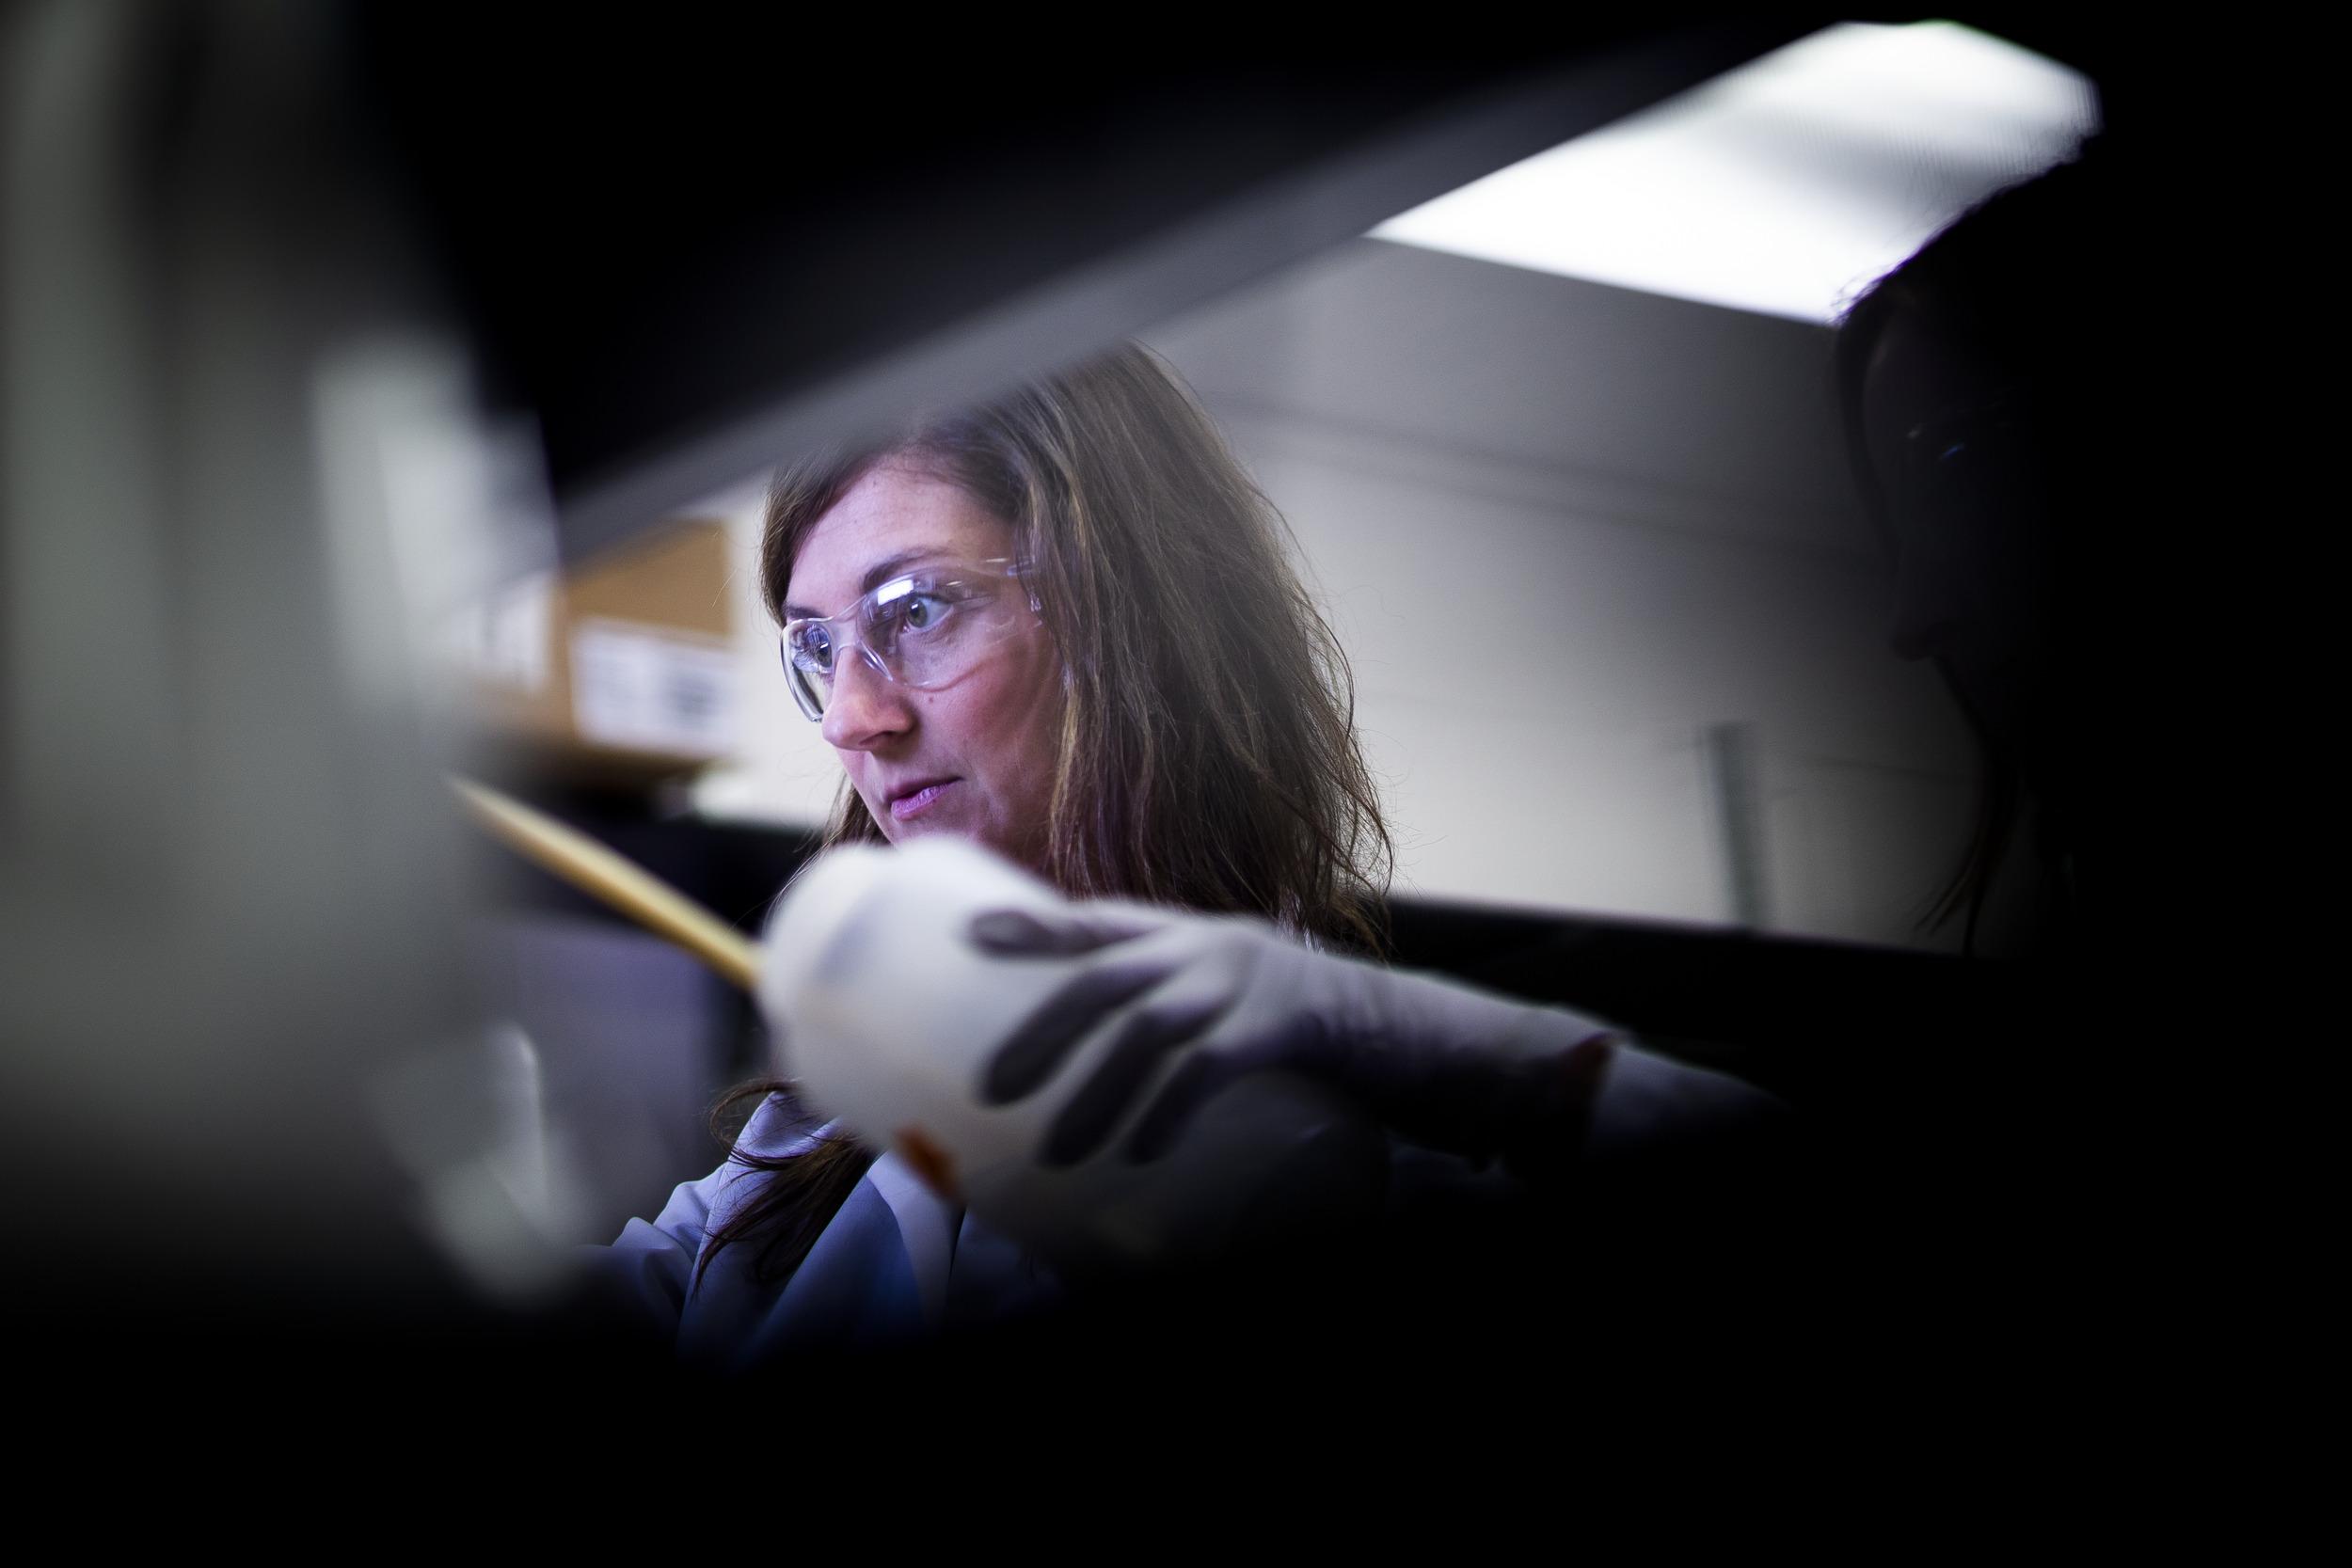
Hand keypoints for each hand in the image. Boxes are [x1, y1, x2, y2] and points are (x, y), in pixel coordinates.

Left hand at [966, 903, 1624, 1181]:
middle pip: (1104, 978)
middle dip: (1042, 1032)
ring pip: (1149, 1030)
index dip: (1031, 928)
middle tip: (991, 1090)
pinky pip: (1209, 1067)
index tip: (969, 939)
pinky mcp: (1279, 1026)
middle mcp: (1205, 946)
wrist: (1394, 1022)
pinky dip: (1167, 1110)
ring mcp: (1243, 982)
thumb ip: (1157, 1005)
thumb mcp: (1217, 989)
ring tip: (1055, 1150)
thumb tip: (1070, 1063)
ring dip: (1096, 1092)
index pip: (1094, 923)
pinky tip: (1140, 1151)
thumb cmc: (1285, 1019)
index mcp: (1182, 934)